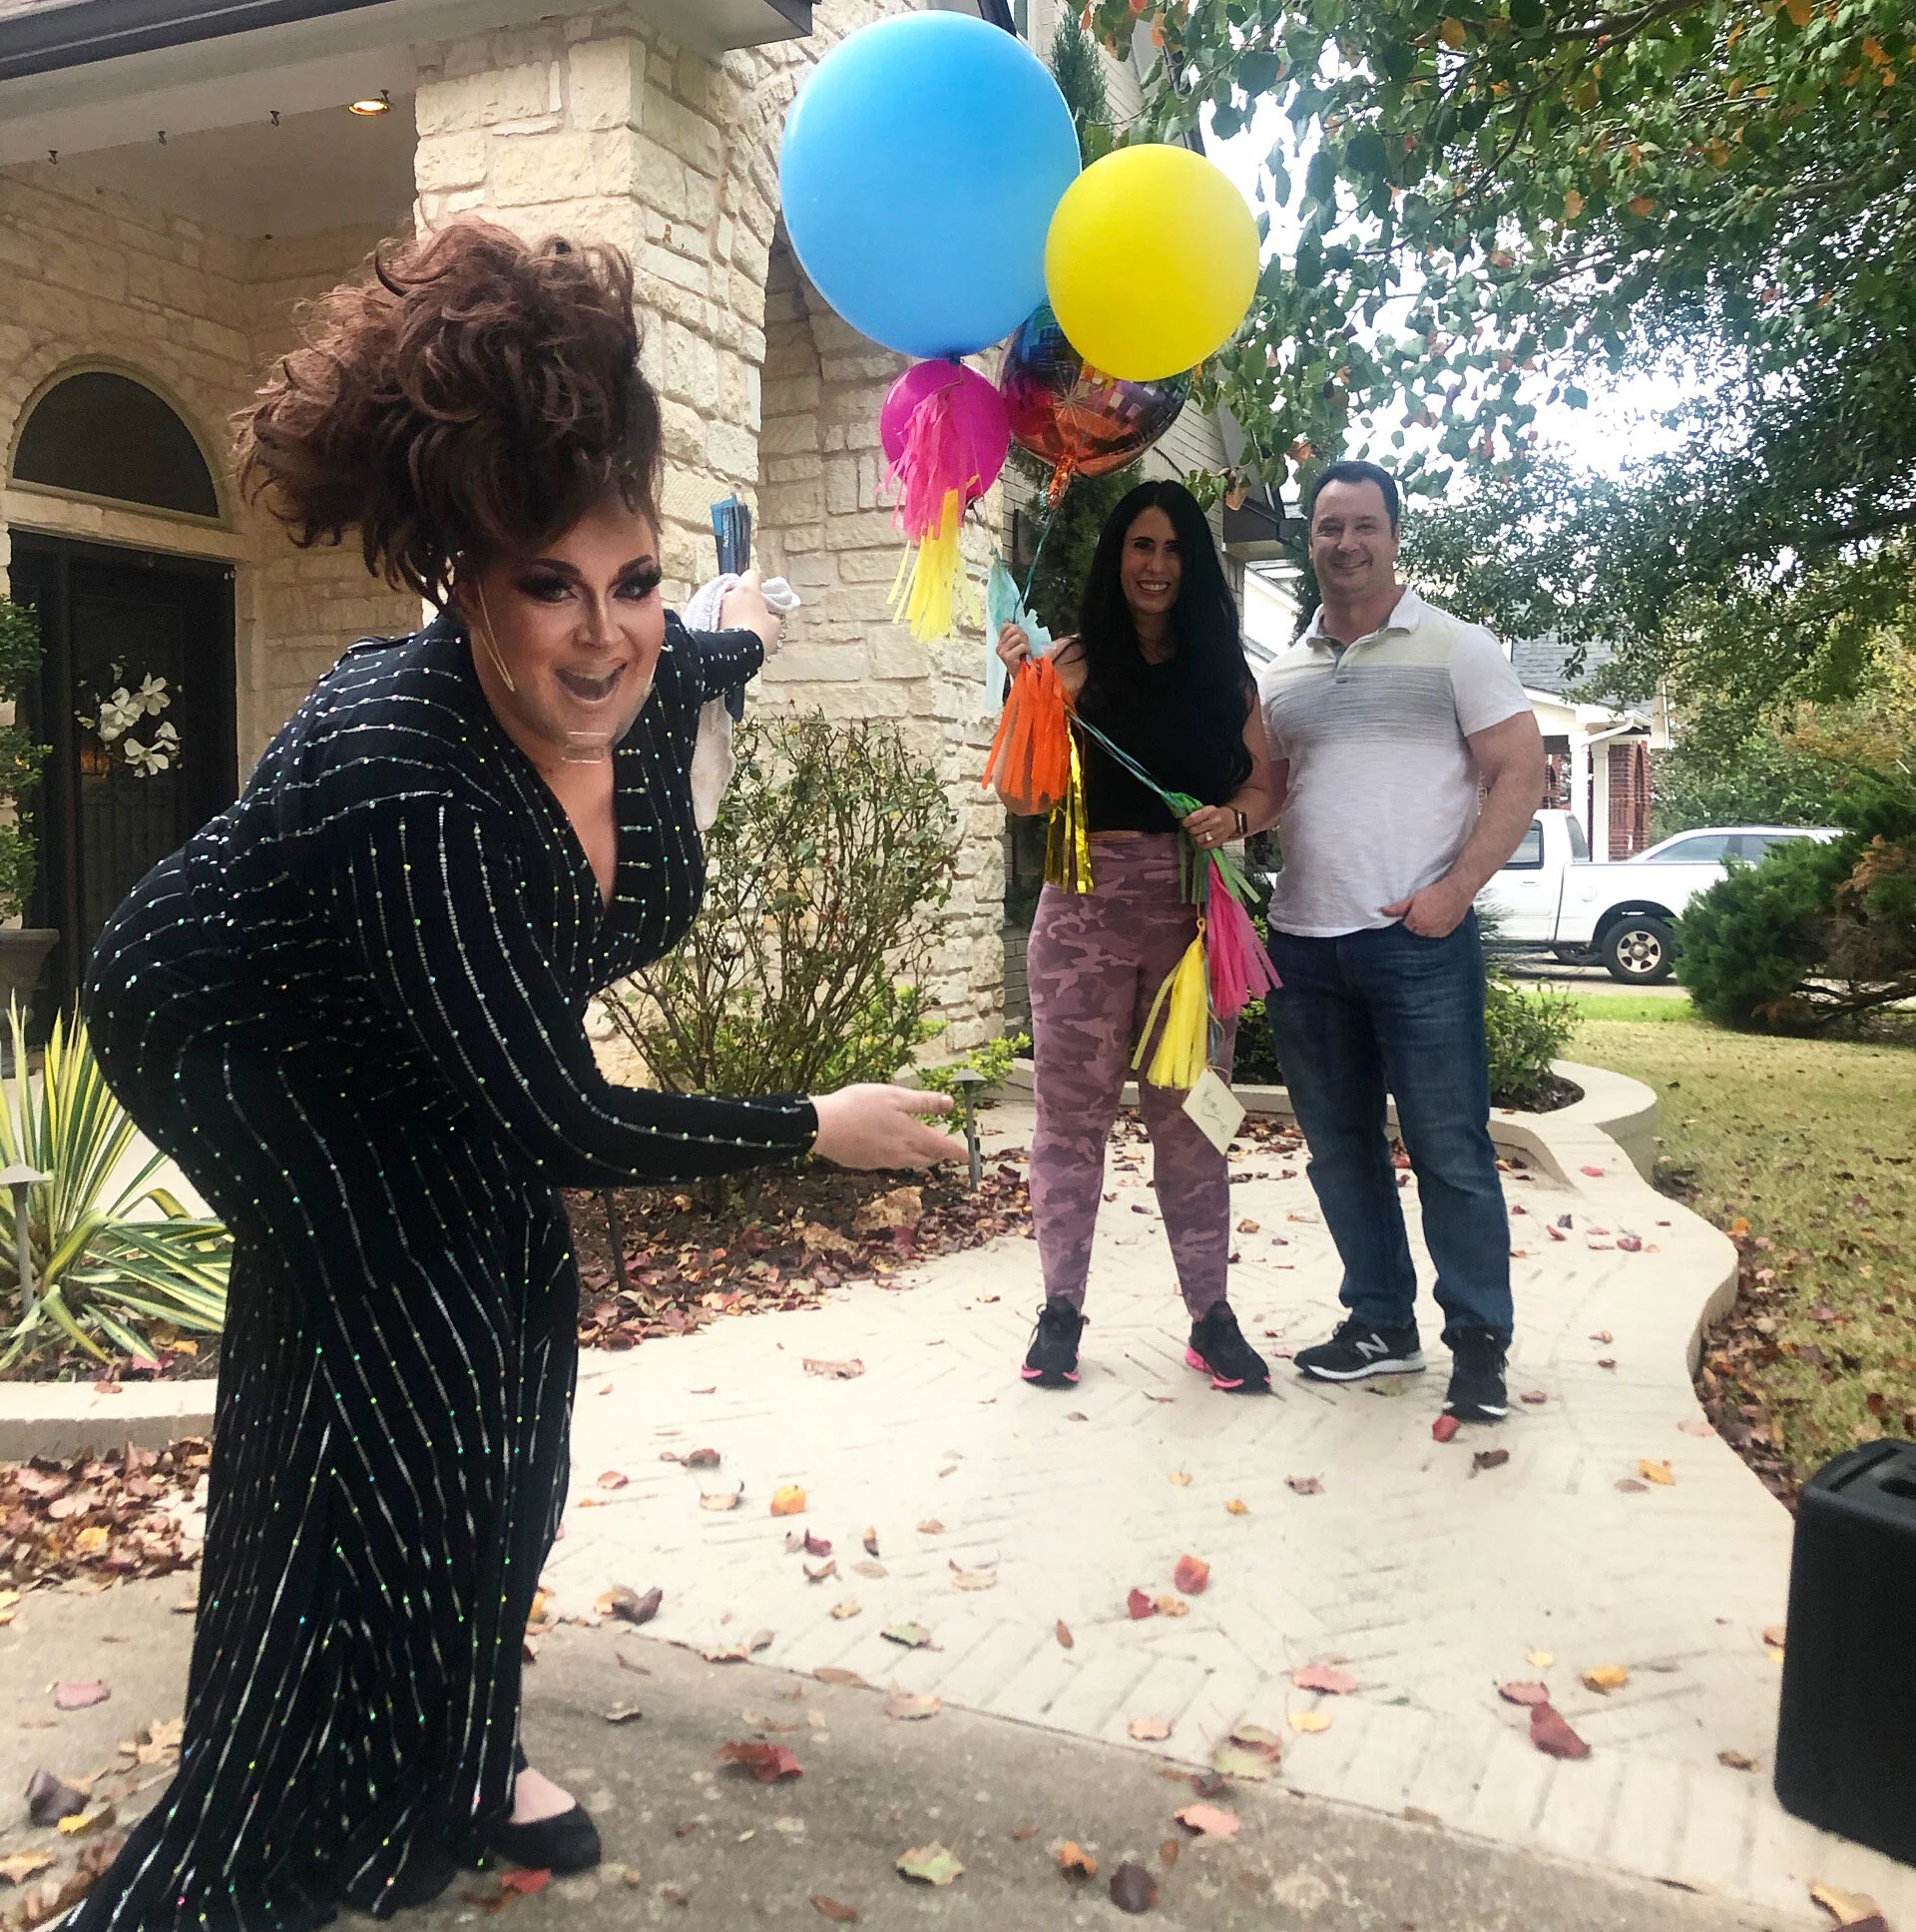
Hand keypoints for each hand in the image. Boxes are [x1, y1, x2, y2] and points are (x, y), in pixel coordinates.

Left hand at [720, 568, 781, 651]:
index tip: (761, 595)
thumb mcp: (775, 625)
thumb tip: (767, 615)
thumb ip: (770, 614)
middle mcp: (729, 594)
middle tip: (752, 614)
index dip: (758, 584)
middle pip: (737, 590)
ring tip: (740, 628)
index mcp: (747, 590)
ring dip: (732, 612)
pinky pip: (718, 616)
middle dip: (744, 600)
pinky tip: (731, 634)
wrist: (736, 654)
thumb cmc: (757, 637)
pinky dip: (723, 622)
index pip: (752, 575)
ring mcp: (717, 606)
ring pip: (726, 604)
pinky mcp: (709, 619)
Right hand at [810, 1084, 955, 1169]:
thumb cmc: (860, 1106)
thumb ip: (924, 1102)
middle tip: (946, 1151)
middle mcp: (902, 1154)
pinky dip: (898, 1156)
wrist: (823, 1127)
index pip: (943, 1147)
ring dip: (920, 1157)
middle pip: (928, 1158)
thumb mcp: (896, 1096)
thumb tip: (951, 1104)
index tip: (968, 1156)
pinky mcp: (867, 1164)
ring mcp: (883, 1162)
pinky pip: (890, 1162)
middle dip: (939, 1155)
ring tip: (922, 1149)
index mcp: (913, 1136)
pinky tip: (890, 1148)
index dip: (958, 1152)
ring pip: (910, 1162)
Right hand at [996, 622, 1030, 671]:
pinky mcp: (1008, 657)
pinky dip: (1028, 650)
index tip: (1021, 638)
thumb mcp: (1019, 644)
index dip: (1017, 629)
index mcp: (1000, 642)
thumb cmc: (1024, 660)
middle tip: (1025, 646)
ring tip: (1026, 652)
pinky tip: (1026, 656)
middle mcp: (999, 646)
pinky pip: (1022, 646)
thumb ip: (1015, 633)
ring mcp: (1002, 652)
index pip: (1006, 626)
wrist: (1025, 676)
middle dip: (1023, 636)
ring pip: (1018, 637)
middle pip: (1014, 629)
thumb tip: (1010, 621)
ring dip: (1026, 644)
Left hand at [1181, 803, 1240, 850]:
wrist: (1233, 819)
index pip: (1193, 819)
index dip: (1186, 822)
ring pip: (1199, 839)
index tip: (1185, 823)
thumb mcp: (1207, 808)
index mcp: (1210, 811)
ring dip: (1196, 837)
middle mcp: (1214, 822)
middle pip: (1194, 830)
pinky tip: (1202, 840)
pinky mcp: (1220, 841)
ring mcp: (1218, 833)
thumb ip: (1196, 812)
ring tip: (1198, 834)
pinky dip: (1201, 844)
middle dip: (1190, 829)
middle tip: (1192, 828)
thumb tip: (1184, 818)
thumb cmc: (1216, 813)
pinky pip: (1205, 846)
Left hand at [1380, 877, 1474, 937]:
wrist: (1457, 891)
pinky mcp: (1445, 933)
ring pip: (1425, 934)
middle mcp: (1426, 930)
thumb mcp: (1414, 898)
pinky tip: (1437, 919)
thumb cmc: (1435, 893)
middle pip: (1414, 932)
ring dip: (1425, 928)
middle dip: (1415, 924)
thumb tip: (1382, 911)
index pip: (1404, 927)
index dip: (1407, 919)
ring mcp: (1437, 932)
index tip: (1412, 912)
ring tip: (1430, 914)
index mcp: (1416, 921)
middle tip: (1422, 911)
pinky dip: (1434, 929)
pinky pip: (1435, 935)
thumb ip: (1397, 908)